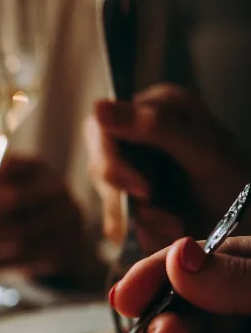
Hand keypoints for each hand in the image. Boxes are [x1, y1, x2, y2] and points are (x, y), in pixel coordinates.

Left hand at [0, 155, 99, 281]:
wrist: (66, 247)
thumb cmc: (24, 216)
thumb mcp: (9, 193)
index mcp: (39, 170)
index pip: (10, 168)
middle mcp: (57, 191)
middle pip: (13, 203)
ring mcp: (66, 222)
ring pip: (18, 236)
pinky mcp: (64, 251)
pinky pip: (25, 260)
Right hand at [86, 84, 249, 251]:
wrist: (249, 223)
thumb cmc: (236, 183)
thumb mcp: (202, 151)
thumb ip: (154, 127)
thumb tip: (97, 107)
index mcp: (157, 106)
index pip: (103, 126)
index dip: (111, 159)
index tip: (139, 188)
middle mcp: (141, 131)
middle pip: (100, 160)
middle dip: (124, 192)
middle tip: (153, 206)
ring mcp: (136, 165)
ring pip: (108, 191)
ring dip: (139, 213)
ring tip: (174, 222)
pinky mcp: (135, 195)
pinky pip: (118, 214)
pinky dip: (141, 226)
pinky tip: (169, 226)